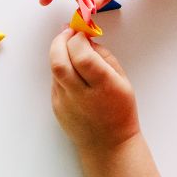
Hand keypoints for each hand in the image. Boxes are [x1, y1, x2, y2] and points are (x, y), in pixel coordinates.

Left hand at [49, 29, 140, 151]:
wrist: (108, 144)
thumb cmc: (120, 111)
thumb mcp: (123, 81)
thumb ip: (104, 57)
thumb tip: (86, 39)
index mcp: (103, 86)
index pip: (82, 56)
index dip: (78, 39)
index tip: (80, 32)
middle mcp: (81, 94)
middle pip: (59, 62)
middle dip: (60, 41)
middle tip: (67, 33)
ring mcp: (65, 102)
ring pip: (54, 69)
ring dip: (59, 53)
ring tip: (68, 47)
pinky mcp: (56, 107)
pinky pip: (54, 81)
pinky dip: (60, 69)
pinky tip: (71, 70)